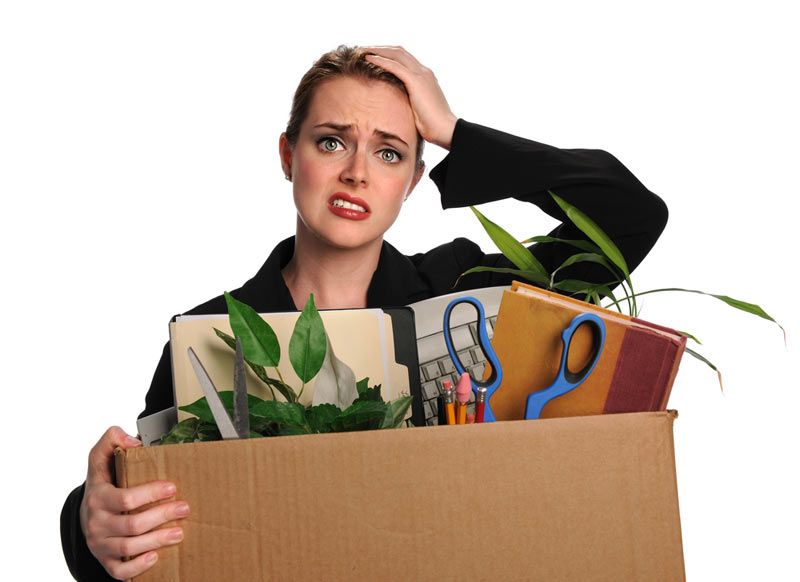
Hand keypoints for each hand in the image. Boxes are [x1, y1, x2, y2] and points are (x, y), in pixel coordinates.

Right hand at [80, 426, 188, 579]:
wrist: (84, 512)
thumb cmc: (103, 483)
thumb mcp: (101, 457)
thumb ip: (112, 439)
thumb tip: (132, 441)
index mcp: (98, 496)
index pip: (125, 498)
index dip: (151, 493)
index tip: (173, 487)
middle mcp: (96, 522)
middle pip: (132, 525)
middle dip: (162, 516)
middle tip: (184, 508)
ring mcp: (100, 543)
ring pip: (129, 548)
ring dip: (157, 541)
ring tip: (180, 532)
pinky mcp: (105, 560)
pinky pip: (119, 571)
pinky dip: (138, 567)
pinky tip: (156, 557)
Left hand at [363, 46, 457, 149]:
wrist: (446, 130)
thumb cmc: (432, 126)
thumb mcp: (418, 109)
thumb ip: (408, 101)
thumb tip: (395, 106)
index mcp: (425, 77)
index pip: (405, 59)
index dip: (388, 54)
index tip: (373, 56)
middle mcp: (424, 72)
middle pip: (399, 51)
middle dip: (381, 48)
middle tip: (363, 49)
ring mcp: (421, 75)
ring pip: (396, 54)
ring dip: (378, 50)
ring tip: (362, 50)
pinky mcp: (416, 82)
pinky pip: (395, 66)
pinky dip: (380, 60)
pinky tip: (368, 59)